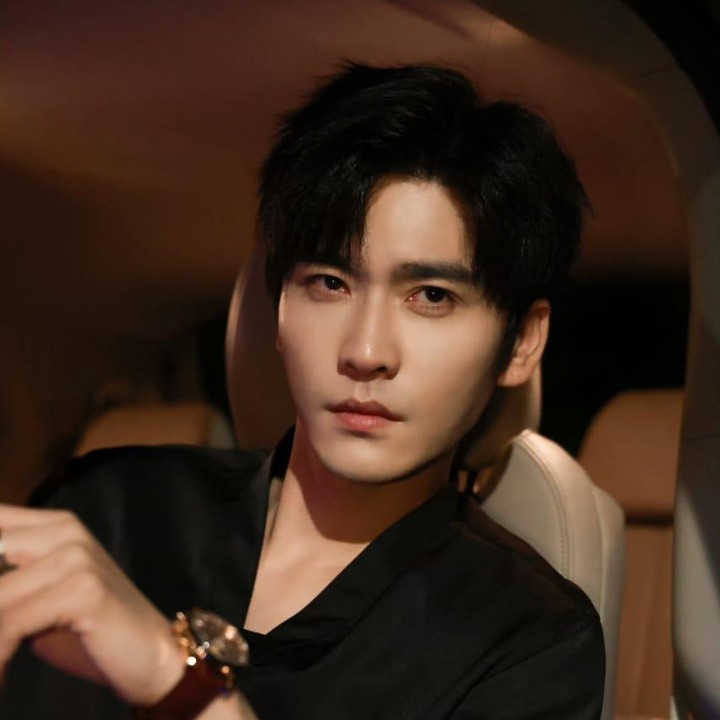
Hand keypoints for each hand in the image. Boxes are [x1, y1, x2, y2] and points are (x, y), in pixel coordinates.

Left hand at [0, 504, 185, 704]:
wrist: (153, 654)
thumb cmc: (89, 632)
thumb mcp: (35, 601)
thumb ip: (6, 583)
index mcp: (54, 524)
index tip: (1, 598)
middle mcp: (65, 529)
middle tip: (2, 629)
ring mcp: (77, 556)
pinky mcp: (85, 588)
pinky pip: (10, 623)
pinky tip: (2, 674)